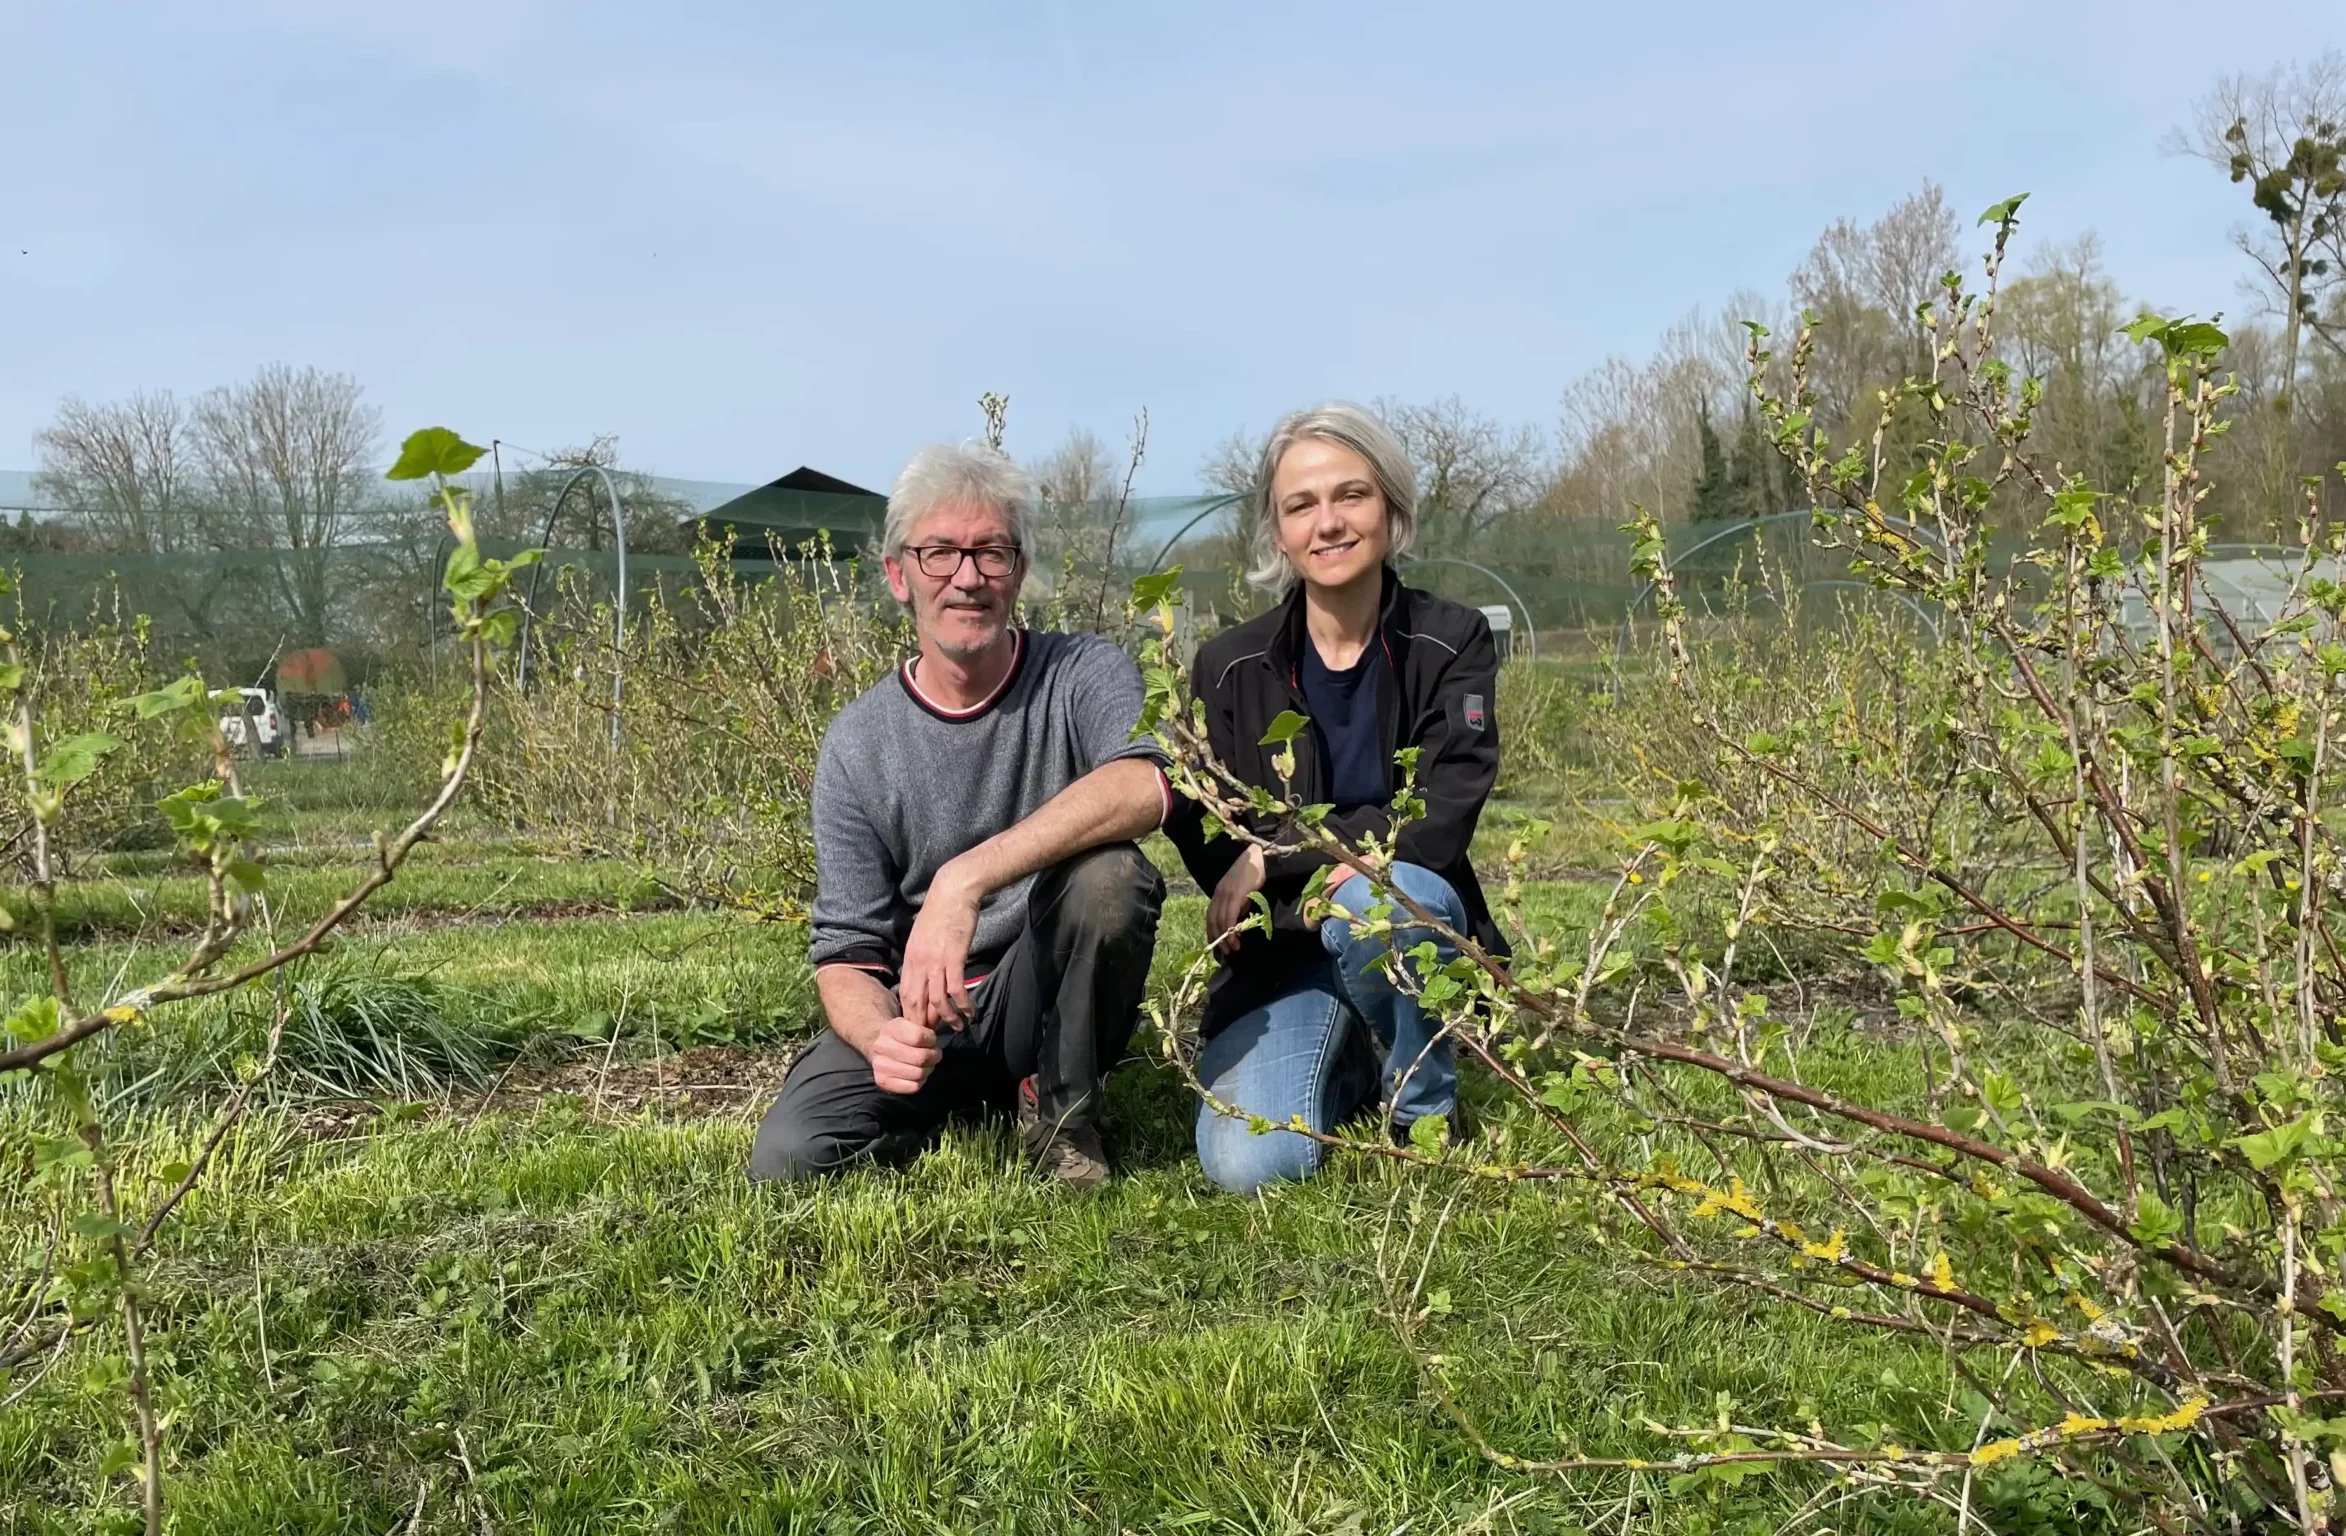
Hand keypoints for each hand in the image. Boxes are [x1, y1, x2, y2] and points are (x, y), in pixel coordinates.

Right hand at [867, 1011, 944, 1094]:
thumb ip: (925, 1024)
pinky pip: (912, 1087)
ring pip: (918, 1073)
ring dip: (928, 1070)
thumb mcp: (913, 1022)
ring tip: (926, 1064)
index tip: (932, 1041)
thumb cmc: (903, 1035)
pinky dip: (920, 1082)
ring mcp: (880, 1065)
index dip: (931, 1040)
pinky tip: (917, 1074)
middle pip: (920, 1057)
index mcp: (891, 1028)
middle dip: (934, 1056)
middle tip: (934, 1055)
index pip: (919, 1037)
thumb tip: (934, 1034)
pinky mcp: (883, 1082)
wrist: (882, 1048)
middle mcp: (881, 1046)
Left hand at [898, 862, 979, 1032]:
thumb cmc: (941, 912)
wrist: (953, 891)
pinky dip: (962, 1005)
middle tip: (934, 1038)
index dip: (910, 1014)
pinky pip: (955, 989)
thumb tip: (927, 975)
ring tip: (956, 1028)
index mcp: (911, 958)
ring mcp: (935, 961)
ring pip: (935, 1000)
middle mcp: (919, 963)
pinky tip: (970, 1013)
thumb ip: (923, 957)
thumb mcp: (924, 937)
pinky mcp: (953, 958)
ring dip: (946, 1018)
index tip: (918, 1028)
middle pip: (916, 1002)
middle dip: (924, 1023)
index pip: (905, 994)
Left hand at [1208, 844, 1267, 955]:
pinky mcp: (1236, 894)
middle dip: (1217, 938)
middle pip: (1212, 920)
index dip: (1211, 931)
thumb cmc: (1253, 873)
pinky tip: (1235, 937)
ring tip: (1233, 949)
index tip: (1215, 944)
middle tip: (1224, 952)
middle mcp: (1219, 894)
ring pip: (1221, 920)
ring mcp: (1226, 893)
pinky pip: (1230, 915)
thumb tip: (1239, 921)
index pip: (1210, 915)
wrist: (1260, 857)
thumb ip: (1239, 905)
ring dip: (1225, 937)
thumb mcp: (1242, 892)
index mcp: (1219, 893)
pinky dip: (1231, 928)